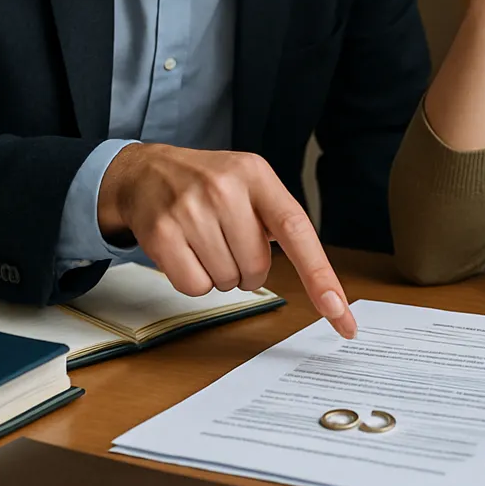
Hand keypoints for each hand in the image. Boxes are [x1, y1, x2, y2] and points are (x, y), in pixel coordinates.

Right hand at [98, 143, 356, 338]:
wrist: (145, 172)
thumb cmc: (207, 184)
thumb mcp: (249, 181)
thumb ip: (278, 219)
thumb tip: (317, 278)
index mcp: (257, 175)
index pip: (298, 231)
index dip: (320, 275)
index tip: (339, 313)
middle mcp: (226, 188)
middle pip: (257, 267)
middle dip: (247, 268)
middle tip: (229, 242)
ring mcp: (191, 209)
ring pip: (226, 281)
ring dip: (220, 274)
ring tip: (204, 241)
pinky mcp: (162, 233)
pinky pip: (194, 287)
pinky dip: (194, 280)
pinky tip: (185, 251)